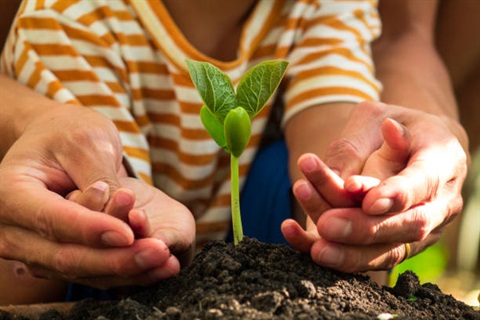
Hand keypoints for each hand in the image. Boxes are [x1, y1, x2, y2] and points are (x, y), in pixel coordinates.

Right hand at [0, 104, 189, 288]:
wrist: (54, 140)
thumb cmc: (68, 133)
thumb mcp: (86, 142)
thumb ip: (100, 180)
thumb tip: (121, 220)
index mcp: (9, 193)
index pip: (52, 220)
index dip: (92, 230)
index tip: (128, 234)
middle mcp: (10, 229)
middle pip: (64, 256)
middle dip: (115, 259)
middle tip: (158, 253)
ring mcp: (29, 249)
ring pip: (78, 271)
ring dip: (123, 269)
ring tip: (164, 262)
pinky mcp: (51, 258)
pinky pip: (86, 272)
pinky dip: (120, 270)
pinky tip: (154, 266)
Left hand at [282, 101, 467, 272]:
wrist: (414, 148)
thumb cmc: (393, 125)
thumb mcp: (378, 117)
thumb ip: (365, 140)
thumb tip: (361, 161)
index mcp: (442, 163)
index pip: (423, 183)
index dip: (395, 193)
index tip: (365, 198)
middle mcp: (438, 204)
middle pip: (408, 226)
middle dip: (365, 228)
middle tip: (327, 225)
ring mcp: (420, 230)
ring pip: (388, 251)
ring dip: (348, 251)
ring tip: (314, 244)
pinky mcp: (395, 245)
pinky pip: (367, 258)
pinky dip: (333, 256)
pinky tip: (295, 236)